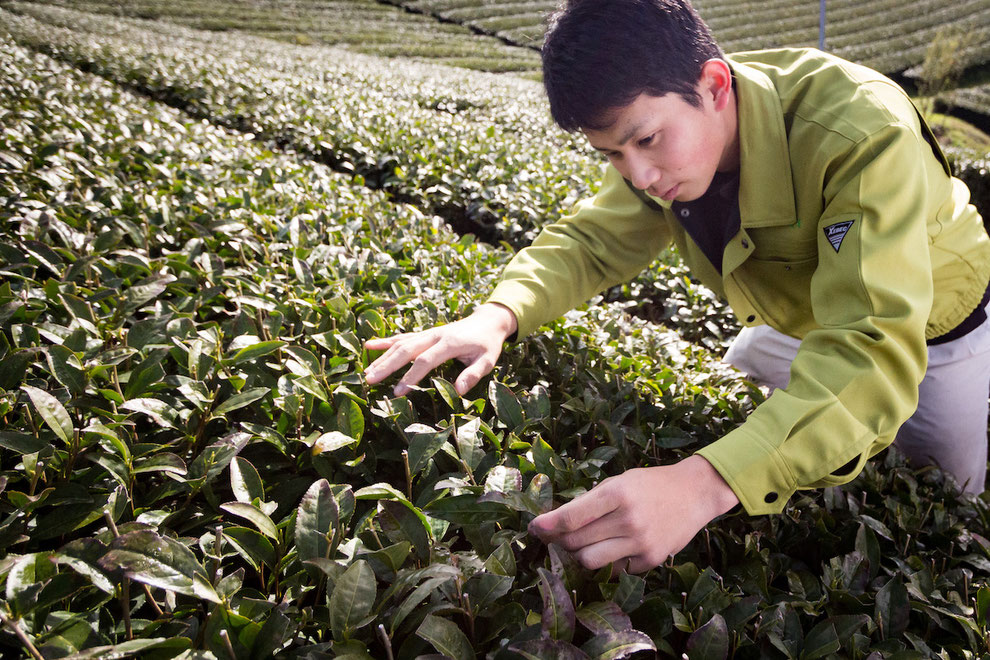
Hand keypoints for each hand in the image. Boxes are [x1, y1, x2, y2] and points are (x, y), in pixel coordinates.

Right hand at [363, 303, 517, 396]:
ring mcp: (427, 333)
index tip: (398, 391)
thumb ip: (473, 374)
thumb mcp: (488, 360)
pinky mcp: (424, 333)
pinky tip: (368, 346)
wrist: (488, 320)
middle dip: (387, 366)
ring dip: (382, 357)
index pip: (426, 360)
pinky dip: (385, 342)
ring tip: (366, 372)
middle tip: (369, 380)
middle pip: (406, 350)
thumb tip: (459, 391)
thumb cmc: (488, 343)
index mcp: (450, 343)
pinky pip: (402, 338)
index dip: (411, 376)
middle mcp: (434, 335)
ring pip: (400, 344)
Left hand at [528, 455, 738, 572]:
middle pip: (576, 541)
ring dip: (579, 554)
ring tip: (582, 543)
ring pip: (590, 561)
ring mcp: (640, 542)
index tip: (534, 528)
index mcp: (617, 493)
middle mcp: (628, 519)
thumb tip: (554, 523)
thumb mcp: (619, 482)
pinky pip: (613, 569)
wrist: (694, 494)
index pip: (571, 517)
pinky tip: (612, 547)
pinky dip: (606, 561)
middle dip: (559, 540)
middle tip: (553, 536)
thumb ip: (590, 502)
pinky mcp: (650, 560)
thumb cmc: (650, 485)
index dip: (547, 525)